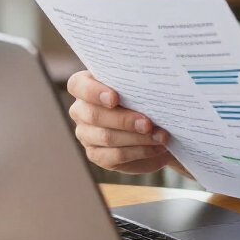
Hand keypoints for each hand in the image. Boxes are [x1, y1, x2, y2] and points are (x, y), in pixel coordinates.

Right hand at [67, 70, 190, 176]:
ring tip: (161, 135)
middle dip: (124, 120)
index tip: (114, 99)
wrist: (156, 126)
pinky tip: (157, 146)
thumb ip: (137, 84)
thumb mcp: (141, 86)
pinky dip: (140, 151)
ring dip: (138, 137)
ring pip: (107, 137)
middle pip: (94, 116)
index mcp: (85, 86)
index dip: (93, 92)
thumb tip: (152, 86)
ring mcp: (86, 134)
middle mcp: (81, 110)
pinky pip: (115, 156)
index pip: (78, 85)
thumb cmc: (145, 98)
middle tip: (148, 123)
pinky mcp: (97, 155)